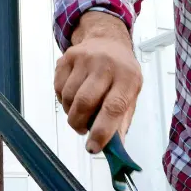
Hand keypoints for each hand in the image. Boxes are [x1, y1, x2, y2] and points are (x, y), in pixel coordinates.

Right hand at [54, 12, 142, 152]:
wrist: (108, 41)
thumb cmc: (122, 73)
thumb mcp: (131, 94)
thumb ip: (122, 121)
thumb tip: (114, 148)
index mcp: (127, 78)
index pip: (113, 108)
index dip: (102, 131)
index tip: (93, 148)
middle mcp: (106, 65)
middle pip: (85, 102)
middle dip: (79, 124)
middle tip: (82, 130)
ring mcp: (85, 59)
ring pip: (69, 97)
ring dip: (71, 113)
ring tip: (80, 112)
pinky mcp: (68, 58)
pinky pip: (58, 88)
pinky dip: (63, 100)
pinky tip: (74, 96)